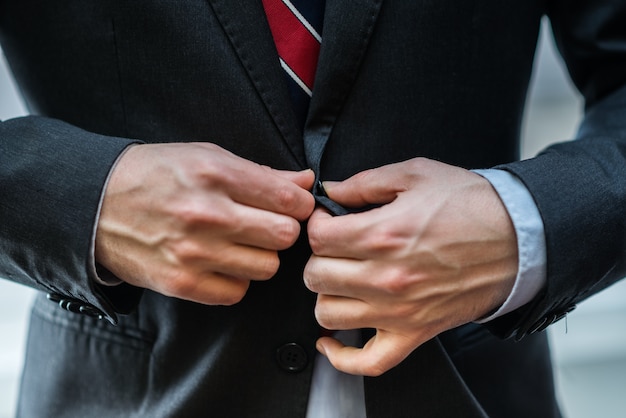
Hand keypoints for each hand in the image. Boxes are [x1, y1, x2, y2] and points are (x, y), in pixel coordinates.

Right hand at [95, 142, 314, 304]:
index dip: (301, 206)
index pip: (290, 201)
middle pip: (285, 236)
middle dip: (283, 230)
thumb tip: (306, 183)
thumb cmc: (157, 175)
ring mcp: (194, 252)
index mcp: (217, 174)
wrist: (96, 204)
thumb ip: (262, 172)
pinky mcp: (182, 282)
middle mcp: (208, 214)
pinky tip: (221, 262)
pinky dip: (236, 279)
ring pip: (267, 268)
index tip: (293, 207)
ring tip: (240, 243)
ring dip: (260, 256)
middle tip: (266, 225)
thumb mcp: (207, 156)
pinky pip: (237, 292)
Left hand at [304, 158, 517, 375]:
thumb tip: (330, 191)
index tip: (326, 222)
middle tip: (334, 248)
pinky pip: (367, 362)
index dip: (316, 225)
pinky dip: (342, 357)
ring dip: (327, 295)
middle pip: (316, 276)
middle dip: (318, 257)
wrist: (517, 238)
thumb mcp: (416, 174)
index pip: (318, 238)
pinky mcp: (415, 334)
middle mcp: (386, 277)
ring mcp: (399, 312)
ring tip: (340, 281)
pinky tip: (332, 341)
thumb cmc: (470, 205)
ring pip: (329, 314)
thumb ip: (365, 182)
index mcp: (383, 234)